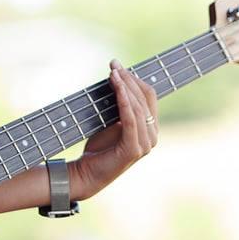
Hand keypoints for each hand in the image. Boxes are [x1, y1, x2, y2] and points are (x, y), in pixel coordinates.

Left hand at [67, 61, 159, 199]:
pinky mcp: (133, 150)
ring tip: (113, 74)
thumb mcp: (111, 121)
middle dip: (129, 79)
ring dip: (125, 88)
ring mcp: (145, 144)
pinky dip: (125, 103)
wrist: (86, 174)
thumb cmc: (98, 147)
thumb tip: (118, 77)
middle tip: (113, 65)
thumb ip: (120, 105)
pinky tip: (118, 90)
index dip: (134, 78)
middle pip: (145, 99)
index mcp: (151, 128)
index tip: (117, 66)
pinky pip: (131, 121)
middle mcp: (152, 136)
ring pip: (139, 108)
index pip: (148, 96)